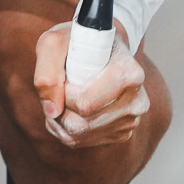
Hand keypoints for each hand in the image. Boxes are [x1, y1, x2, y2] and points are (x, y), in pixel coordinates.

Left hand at [33, 22, 148, 147]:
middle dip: (61, 108)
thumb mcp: (54, 42)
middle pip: (81, 124)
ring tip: (63, 96)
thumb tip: (52, 111)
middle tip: (60, 87)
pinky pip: (83, 142)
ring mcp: (132, 119)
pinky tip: (71, 108)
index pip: (85, 104)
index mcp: (129, 74)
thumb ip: (46, 72)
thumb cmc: (78, 41)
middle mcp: (137, 100)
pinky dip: (67, 129)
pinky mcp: (122, 132)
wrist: (100, 47)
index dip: (64, 92)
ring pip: (80, 136)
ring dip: (61, 120)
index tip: (65, 74)